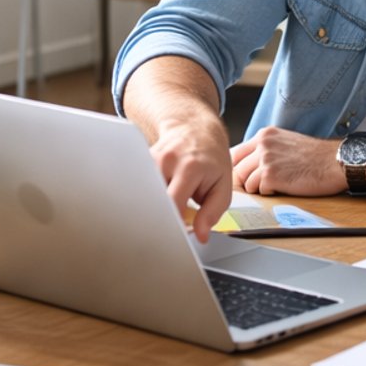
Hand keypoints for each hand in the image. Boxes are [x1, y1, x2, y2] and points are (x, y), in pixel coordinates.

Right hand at [149, 116, 233, 242]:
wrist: (195, 128)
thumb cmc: (211, 158)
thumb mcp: (223, 184)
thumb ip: (213, 212)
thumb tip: (201, 235)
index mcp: (190, 168)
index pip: (173, 203)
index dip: (172, 224)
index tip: (177, 236)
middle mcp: (167, 160)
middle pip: (154, 201)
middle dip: (161, 217)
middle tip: (171, 225)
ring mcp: (151, 158)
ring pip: (146, 194)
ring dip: (156, 204)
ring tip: (169, 201)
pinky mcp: (141, 160)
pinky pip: (142, 186)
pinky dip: (151, 195)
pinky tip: (160, 192)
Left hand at [230, 128, 347, 197]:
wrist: (335, 161)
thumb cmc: (316, 156)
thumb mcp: (286, 142)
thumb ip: (267, 149)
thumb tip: (249, 166)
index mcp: (265, 135)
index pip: (235, 153)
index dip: (239, 168)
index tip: (246, 176)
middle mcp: (262, 144)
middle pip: (237, 169)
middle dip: (247, 181)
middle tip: (263, 185)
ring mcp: (266, 159)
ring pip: (246, 182)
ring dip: (259, 188)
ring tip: (277, 185)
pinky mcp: (271, 176)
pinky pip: (258, 191)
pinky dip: (269, 193)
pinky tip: (283, 188)